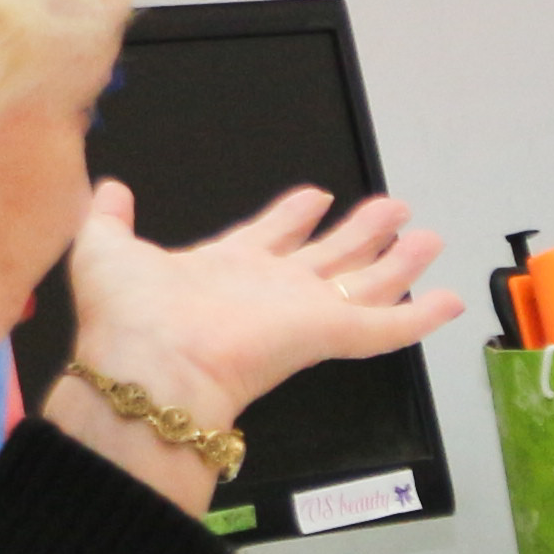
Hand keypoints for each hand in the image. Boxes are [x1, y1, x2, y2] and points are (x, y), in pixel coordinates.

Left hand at [54, 181, 465, 511]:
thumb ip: (109, 217)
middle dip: (360, 233)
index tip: (314, 197)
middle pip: (329, 259)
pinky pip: (384, 327)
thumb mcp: (104, 248)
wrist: (151, 365)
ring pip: (363, 284)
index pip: (269, 240)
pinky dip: (419, 316)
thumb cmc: (127, 317)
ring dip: (396, 262)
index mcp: (225, 271)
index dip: (292, 217)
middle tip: (392, 210)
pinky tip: (449, 302)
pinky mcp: (326, 335)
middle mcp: (269, 294)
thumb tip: (109, 189)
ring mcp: (302, 315)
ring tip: (427, 237)